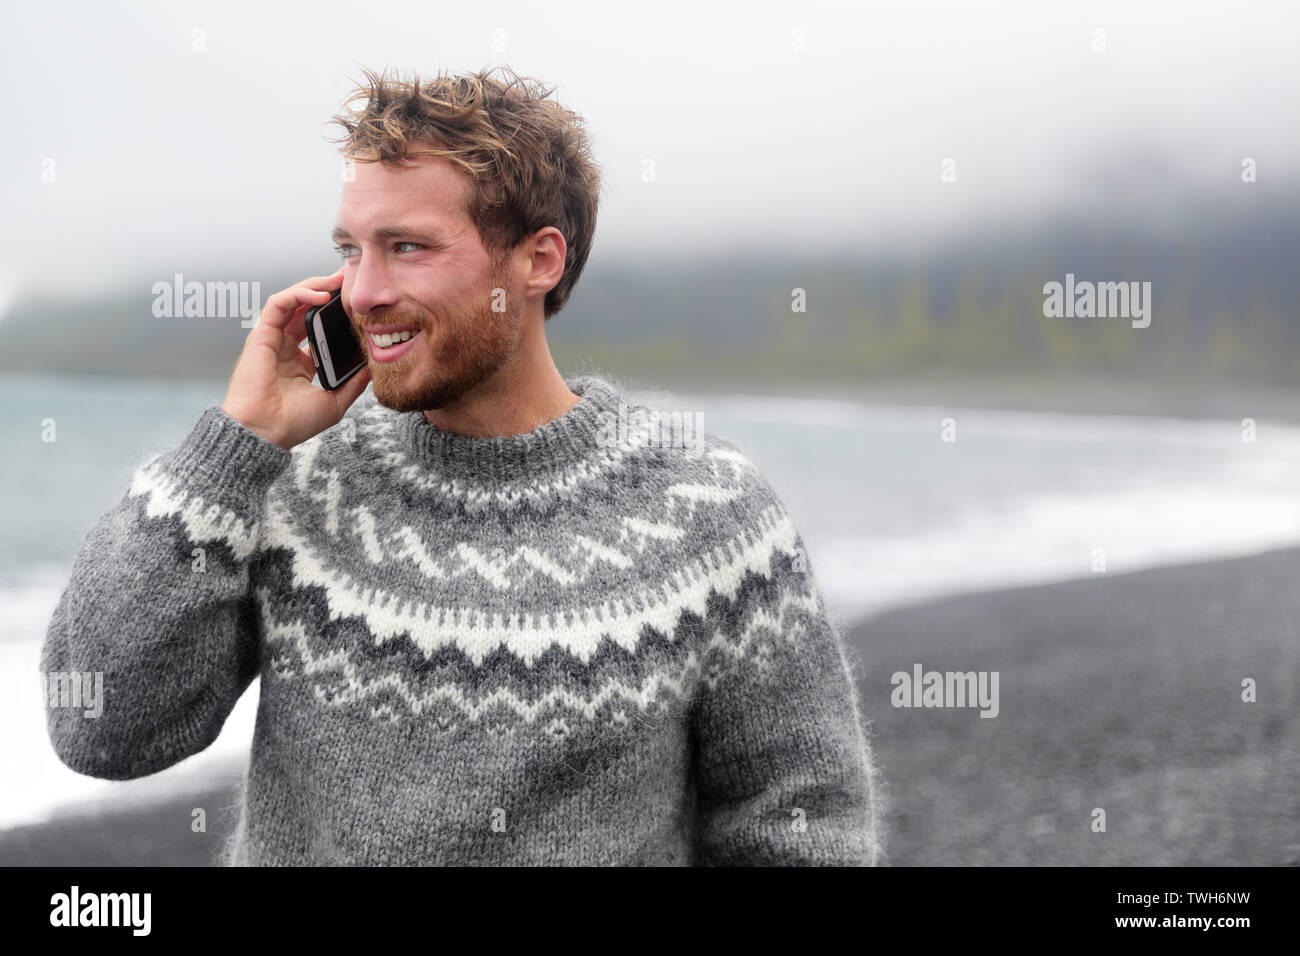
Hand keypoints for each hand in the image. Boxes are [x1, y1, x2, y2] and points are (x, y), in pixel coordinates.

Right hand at [219, 269, 370, 449]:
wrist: (266, 431)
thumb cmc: (292, 423)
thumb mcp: (334, 402)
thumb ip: (353, 383)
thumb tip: (373, 368)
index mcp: (301, 363)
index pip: (319, 329)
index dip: (336, 315)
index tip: (357, 308)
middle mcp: (285, 348)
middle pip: (306, 310)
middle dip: (327, 292)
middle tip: (348, 282)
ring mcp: (273, 340)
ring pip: (293, 301)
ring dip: (314, 287)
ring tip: (336, 282)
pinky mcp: (261, 334)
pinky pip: (279, 304)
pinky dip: (299, 294)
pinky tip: (319, 296)